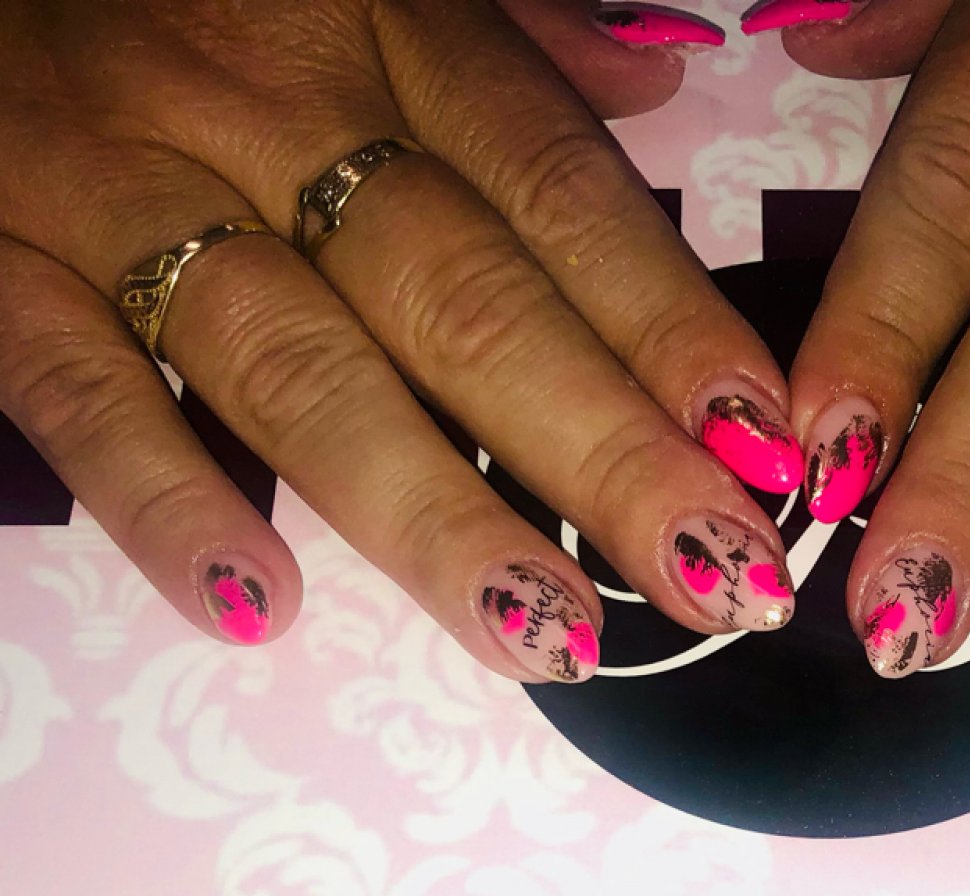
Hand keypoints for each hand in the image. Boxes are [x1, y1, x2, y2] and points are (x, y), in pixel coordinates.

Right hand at [0, 1, 804, 684]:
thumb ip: (507, 44)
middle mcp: (265, 107)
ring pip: (302, 373)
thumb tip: (654, 83)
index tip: (766, 451)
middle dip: (607, 460)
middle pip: (466, 305)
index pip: (557, 194)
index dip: (670, 327)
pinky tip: (259, 608)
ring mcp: (123, 188)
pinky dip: (166, 502)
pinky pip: (81, 391)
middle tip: (717, 580)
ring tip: (553, 638)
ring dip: (438, 519)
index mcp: (382, 27)